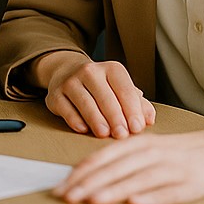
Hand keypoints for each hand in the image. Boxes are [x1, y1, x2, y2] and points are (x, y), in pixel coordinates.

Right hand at [32, 51, 155, 138]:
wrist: (67, 73)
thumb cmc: (102, 87)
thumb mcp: (121, 90)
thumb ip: (137, 104)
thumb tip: (149, 119)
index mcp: (111, 69)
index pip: (124, 89)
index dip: (132, 110)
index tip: (137, 127)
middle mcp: (90, 71)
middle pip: (105, 96)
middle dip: (115, 117)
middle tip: (122, 134)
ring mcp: (70, 82)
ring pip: (85, 102)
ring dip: (96, 119)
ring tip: (104, 134)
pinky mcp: (55, 94)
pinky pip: (66, 108)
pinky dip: (74, 119)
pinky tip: (83, 129)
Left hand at [53, 129, 203, 203]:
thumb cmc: (170, 154)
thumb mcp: (141, 150)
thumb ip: (115, 161)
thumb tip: (82, 177)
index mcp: (135, 144)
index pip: (102, 158)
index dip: (80, 173)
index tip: (62, 187)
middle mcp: (150, 153)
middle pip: (115, 169)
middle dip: (89, 184)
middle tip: (68, 197)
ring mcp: (169, 168)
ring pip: (137, 179)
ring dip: (114, 190)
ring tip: (94, 200)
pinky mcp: (187, 184)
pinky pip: (167, 192)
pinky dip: (151, 197)